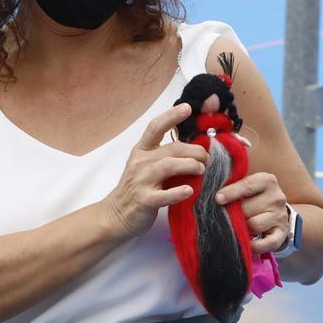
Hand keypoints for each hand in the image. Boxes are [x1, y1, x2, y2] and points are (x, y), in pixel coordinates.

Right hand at [101, 103, 209, 238]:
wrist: (115, 215)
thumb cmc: (136, 188)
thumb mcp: (146, 166)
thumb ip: (164, 156)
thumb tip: (195, 149)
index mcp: (141, 151)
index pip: (155, 127)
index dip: (172, 116)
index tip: (187, 108)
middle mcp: (140, 162)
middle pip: (172, 149)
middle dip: (195, 151)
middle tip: (207, 158)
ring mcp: (141, 181)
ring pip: (169, 166)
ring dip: (190, 165)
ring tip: (202, 169)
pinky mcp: (144, 200)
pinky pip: (163, 195)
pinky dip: (178, 192)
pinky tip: (189, 190)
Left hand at [215, 172, 288, 253]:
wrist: (276, 210)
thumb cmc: (254, 196)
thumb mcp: (246, 186)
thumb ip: (232, 185)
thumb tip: (210, 192)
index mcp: (267, 181)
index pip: (246, 186)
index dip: (231, 192)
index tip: (217, 199)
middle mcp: (276, 197)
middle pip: (247, 209)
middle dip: (234, 214)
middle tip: (226, 216)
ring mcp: (280, 216)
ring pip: (254, 225)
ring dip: (243, 228)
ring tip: (239, 226)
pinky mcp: (282, 233)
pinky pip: (267, 243)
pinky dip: (255, 246)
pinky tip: (247, 244)